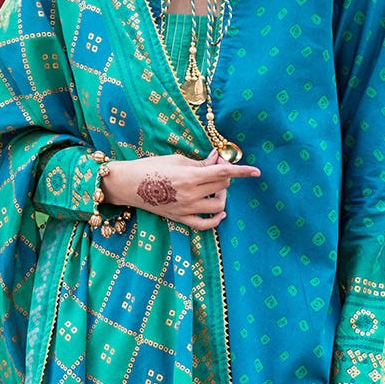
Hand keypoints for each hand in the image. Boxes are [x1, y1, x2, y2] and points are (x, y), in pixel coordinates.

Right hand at [103, 149, 260, 229]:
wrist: (127, 184)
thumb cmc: (150, 167)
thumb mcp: (176, 160)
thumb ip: (200, 162)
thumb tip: (218, 158)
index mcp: (190, 176)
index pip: (223, 173)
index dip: (241, 171)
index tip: (256, 172)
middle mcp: (191, 194)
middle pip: (222, 187)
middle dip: (224, 177)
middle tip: (215, 169)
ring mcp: (186, 209)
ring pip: (218, 206)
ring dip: (221, 196)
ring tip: (214, 189)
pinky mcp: (180, 219)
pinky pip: (205, 225)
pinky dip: (215, 220)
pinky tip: (220, 213)